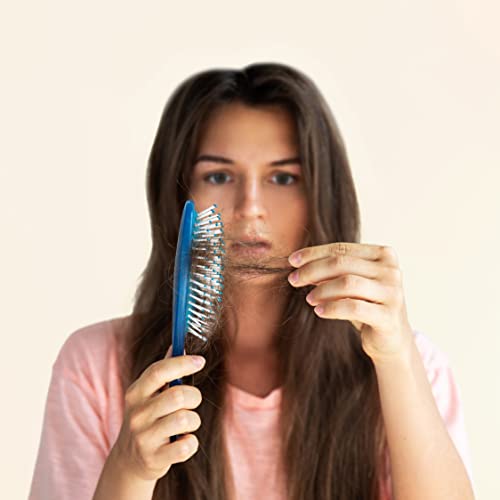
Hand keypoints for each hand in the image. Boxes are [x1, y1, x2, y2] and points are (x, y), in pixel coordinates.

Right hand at [111, 345, 205, 481]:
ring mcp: (144, 438)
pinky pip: (187, 445)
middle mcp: (137, 414)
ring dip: (194, 420)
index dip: (182, 363)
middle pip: (178, 395)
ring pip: (185, 419)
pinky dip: (191, 442)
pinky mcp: (154, 459)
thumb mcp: (148, 394)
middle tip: (192, 401)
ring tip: (186, 424)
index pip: (158, 371)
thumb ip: (163, 372)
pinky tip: (182, 441)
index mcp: (135, 393)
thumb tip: (177, 344)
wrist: (129, 460)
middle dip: (194, 396)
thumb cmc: (147, 418)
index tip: (200, 361)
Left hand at [287, 242, 413, 362]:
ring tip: (309, 299)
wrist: (391, 339)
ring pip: (347, 283)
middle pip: (342, 263)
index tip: (292, 261)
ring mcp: (392, 293)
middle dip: (312, 270)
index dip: (314, 253)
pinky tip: (319, 311)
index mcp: (383, 255)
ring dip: (322, 290)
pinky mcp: (388, 316)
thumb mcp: (350, 284)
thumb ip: (332, 271)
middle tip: (294, 280)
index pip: (341, 248)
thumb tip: (300, 263)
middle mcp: (391, 270)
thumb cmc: (367, 305)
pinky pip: (353, 307)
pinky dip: (331, 308)